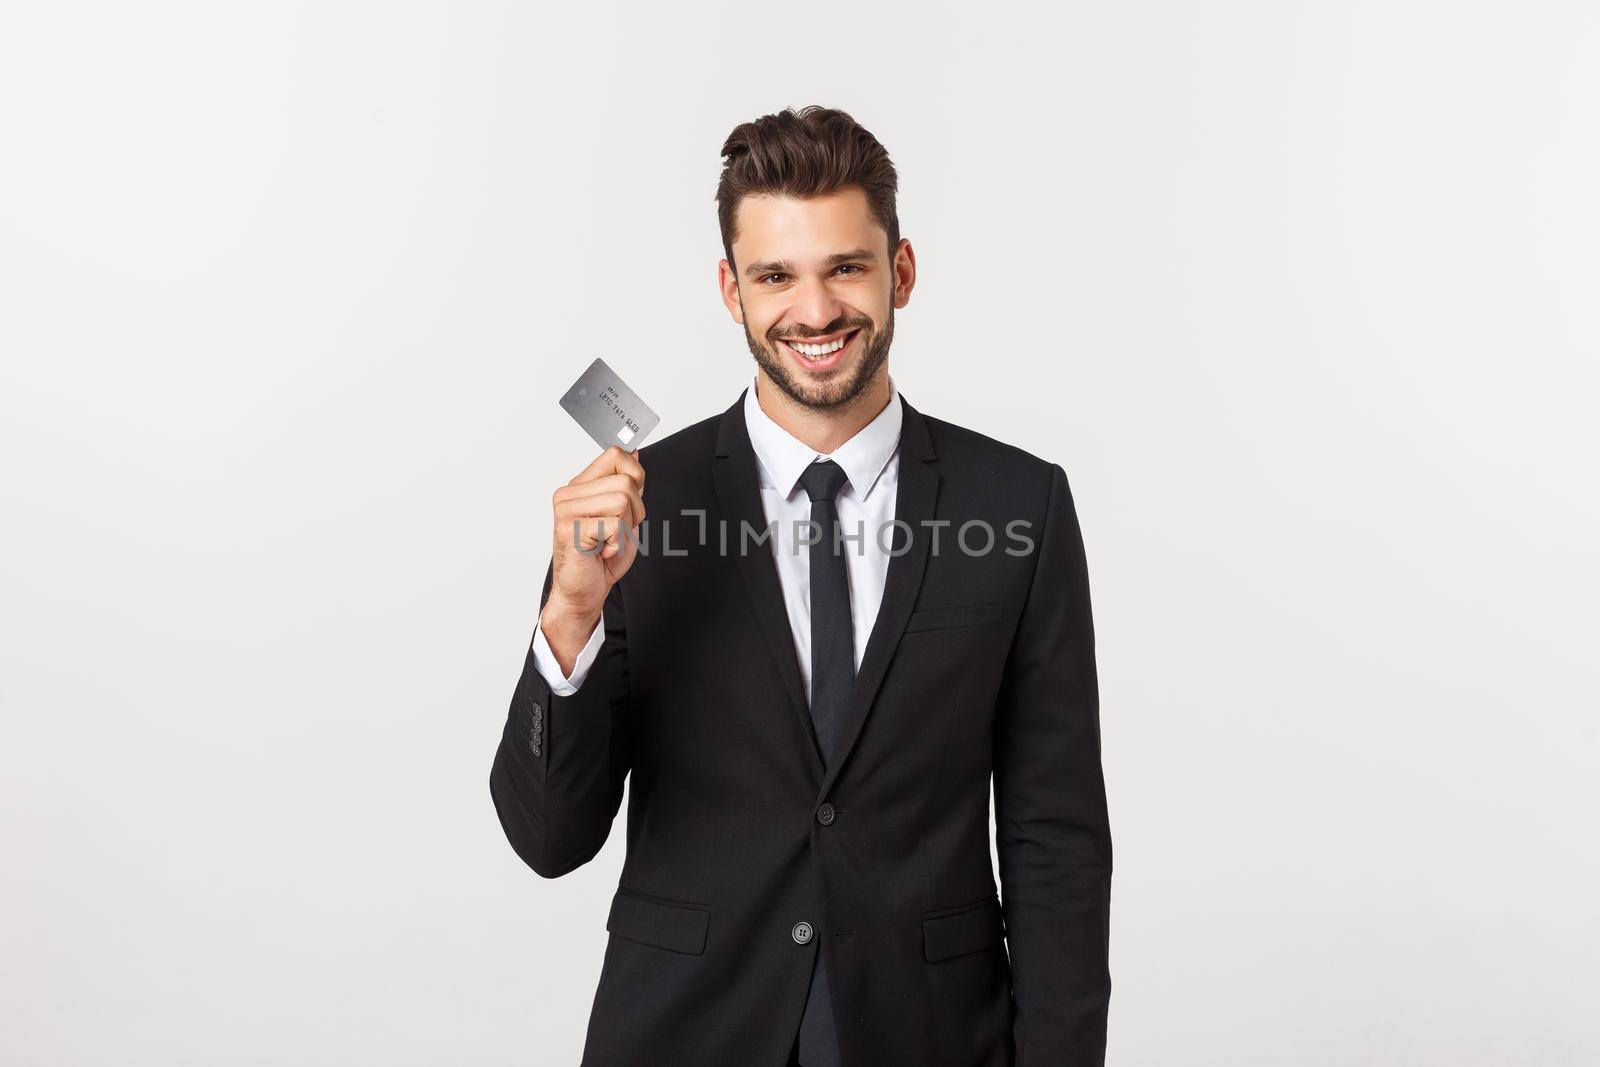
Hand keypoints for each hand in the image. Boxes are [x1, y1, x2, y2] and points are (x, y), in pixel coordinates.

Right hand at [540, 445, 645, 669]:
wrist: (583, 593)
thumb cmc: (599, 558)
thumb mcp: (623, 516)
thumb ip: (627, 486)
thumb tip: (634, 452)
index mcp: (580, 486)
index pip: (615, 454)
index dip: (636, 474)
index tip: (634, 498)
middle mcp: (569, 494)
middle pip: (626, 481)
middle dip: (636, 510)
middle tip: (619, 532)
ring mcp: (566, 511)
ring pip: (622, 501)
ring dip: (626, 528)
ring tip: (610, 541)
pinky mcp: (569, 529)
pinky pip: (614, 524)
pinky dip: (617, 543)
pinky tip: (602, 551)